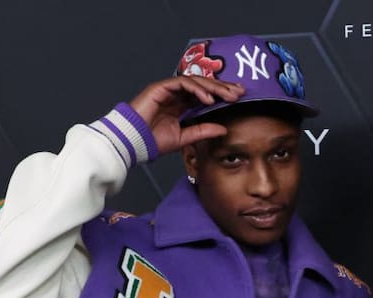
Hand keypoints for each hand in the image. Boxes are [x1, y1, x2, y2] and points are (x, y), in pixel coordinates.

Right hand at [128, 76, 244, 154]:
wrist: (133, 142)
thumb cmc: (152, 141)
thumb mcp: (185, 138)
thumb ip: (203, 131)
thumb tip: (224, 129)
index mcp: (181, 105)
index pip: (205, 94)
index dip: (222, 94)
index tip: (238, 97)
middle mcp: (176, 94)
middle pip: (204, 85)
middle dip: (222, 87)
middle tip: (239, 92)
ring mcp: (168, 89)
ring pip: (195, 81)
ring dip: (213, 87)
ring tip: (227, 95)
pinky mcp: (161, 87)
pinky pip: (182, 83)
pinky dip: (197, 89)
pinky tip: (208, 98)